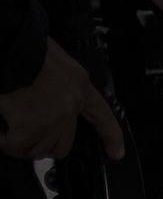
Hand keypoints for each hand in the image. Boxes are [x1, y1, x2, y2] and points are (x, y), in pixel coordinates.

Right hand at [0, 40, 122, 160]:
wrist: (9, 47)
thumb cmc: (26, 46)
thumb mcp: (50, 57)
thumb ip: (53, 78)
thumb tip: (40, 90)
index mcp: (76, 82)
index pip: (101, 114)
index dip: (110, 136)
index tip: (116, 152)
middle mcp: (69, 105)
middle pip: (64, 143)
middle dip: (44, 144)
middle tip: (25, 135)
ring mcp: (51, 120)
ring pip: (40, 148)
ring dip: (22, 144)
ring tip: (8, 130)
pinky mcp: (29, 128)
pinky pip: (16, 146)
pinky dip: (5, 142)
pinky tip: (1, 133)